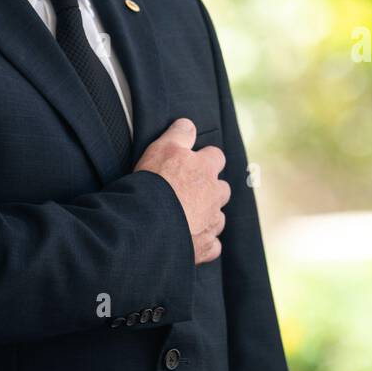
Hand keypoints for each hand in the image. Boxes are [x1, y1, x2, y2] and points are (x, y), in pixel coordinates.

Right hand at [135, 118, 229, 264]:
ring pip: (218, 217)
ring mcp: (212, 222)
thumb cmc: (156, 182)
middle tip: (188, 192)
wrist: (150, 223)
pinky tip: (190, 241)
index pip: (216, 156)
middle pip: (222, 189)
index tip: (191, 163)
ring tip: (186, 217)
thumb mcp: (163, 147)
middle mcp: (215, 195)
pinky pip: (213, 245)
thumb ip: (180, 133)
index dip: (204, 159)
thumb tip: (189, 124)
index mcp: (206, 168)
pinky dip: (205, 243)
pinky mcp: (205, 246)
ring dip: (208, 216)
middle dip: (210, 190)